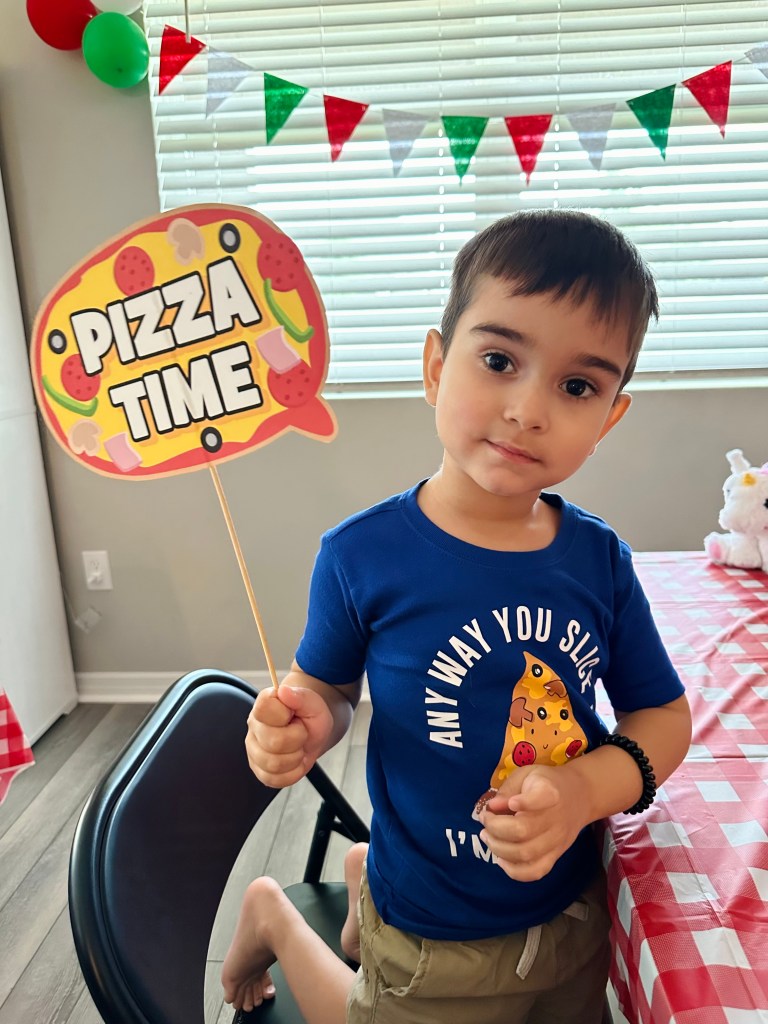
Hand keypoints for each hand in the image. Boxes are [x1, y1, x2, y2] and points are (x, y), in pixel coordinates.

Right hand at [245, 683, 333, 787]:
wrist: (313, 732)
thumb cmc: (310, 715)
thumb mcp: (313, 702)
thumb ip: (300, 696)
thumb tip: (283, 691)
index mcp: (263, 705)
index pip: (265, 708)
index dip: (285, 713)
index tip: (293, 713)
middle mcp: (254, 727)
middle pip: (274, 741)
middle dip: (297, 738)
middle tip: (300, 732)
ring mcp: (254, 750)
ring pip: (274, 764)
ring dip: (296, 757)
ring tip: (297, 746)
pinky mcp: (260, 771)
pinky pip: (276, 780)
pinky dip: (293, 772)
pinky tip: (295, 760)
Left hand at [478, 765, 588, 881]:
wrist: (580, 796)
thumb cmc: (547, 783)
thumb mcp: (528, 774)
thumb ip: (509, 789)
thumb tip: (492, 806)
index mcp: (550, 793)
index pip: (540, 799)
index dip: (524, 803)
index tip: (512, 802)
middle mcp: (556, 819)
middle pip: (523, 831)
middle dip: (495, 828)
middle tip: (485, 820)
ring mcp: (557, 841)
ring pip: (526, 854)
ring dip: (499, 848)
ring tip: (487, 836)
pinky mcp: (556, 855)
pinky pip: (536, 871)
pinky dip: (515, 871)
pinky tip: (501, 859)